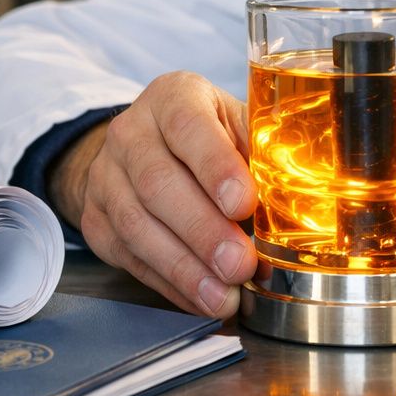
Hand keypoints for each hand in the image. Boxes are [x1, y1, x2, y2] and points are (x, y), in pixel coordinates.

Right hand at [47, 72, 257, 318]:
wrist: (147, 146)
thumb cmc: (212, 137)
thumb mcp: (241, 125)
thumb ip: (265, 154)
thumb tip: (298, 204)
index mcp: (173, 97)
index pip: (188, 125)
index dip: (215, 166)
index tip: (243, 204)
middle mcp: (131, 132)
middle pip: (158, 183)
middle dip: (203, 231)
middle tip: (240, 264)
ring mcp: (106, 177)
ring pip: (138, 226)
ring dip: (185, 267)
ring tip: (224, 295)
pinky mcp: (97, 220)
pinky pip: (129, 257)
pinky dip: (170, 283)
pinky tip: (203, 297)